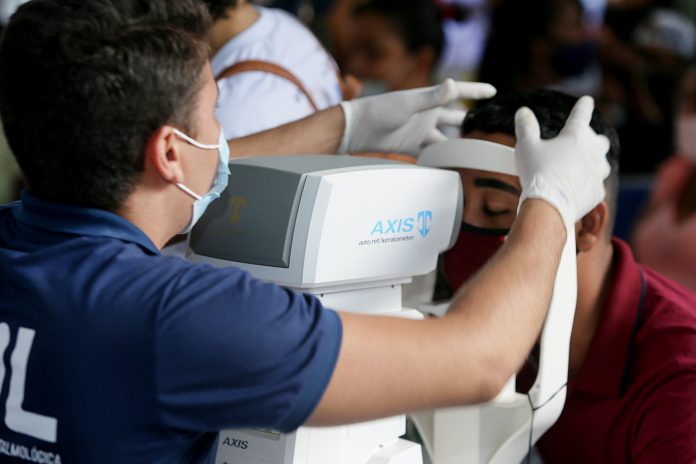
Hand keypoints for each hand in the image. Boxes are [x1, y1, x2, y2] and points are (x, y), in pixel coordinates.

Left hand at [338, 79, 495, 155]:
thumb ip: (431, 97)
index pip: (458, 93)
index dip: (476, 92)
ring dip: (458, 146)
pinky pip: (432, 153)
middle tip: (490, 130)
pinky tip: (452, 167)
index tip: (494, 92)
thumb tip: (452, 84)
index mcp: (429, 100)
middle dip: (472, 123)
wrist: (359, 129)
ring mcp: (422, 130)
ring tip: (475, 155)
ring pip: (447, 138)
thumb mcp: (408, 104)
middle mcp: (429, 114)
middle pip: (457, 119)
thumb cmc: (381, 110)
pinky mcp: (413, 145)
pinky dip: (441, 159)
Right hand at [514, 96, 610, 225]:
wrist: (549, 206)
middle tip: (578, 143)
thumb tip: (523, 112)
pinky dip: (587, 184)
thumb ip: (526, 127)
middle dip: (591, 139)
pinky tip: (575, 188)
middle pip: (599, 140)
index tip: (587, 100)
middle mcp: (592, 151)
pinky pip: (595, 184)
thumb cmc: (537, 173)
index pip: (581, 114)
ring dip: (592, 162)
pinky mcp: (597, 191)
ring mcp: (597, 172)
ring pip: (602, 163)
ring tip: (578, 167)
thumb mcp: (526, 147)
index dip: (583, 105)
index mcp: (575, 135)